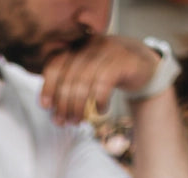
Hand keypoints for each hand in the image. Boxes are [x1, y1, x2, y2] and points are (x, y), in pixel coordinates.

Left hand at [40, 36, 160, 125]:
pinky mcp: (122, 61)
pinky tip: (100, 110)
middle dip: (63, 105)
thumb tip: (50, 109)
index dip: (48, 86)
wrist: (141, 65)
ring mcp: (107, 50)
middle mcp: (90, 45)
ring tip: (78, 121)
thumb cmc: (107, 74)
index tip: (46, 106)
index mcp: (77, 47)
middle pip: (69, 78)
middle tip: (63, 122)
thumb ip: (68, 86)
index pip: (55, 64)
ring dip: (78, 107)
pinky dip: (99, 101)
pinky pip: (104, 84)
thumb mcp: (85, 76)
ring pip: (84, 83)